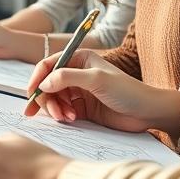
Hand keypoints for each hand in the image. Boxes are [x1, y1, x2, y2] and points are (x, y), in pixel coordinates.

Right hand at [25, 50, 179, 135]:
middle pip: (48, 84)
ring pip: (53, 99)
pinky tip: (72, 119)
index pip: (48, 65)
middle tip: (52, 112)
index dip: (37, 78)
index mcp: (79, 59)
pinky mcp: (82, 108)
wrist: (147, 112)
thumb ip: (67, 78)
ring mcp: (78, 91)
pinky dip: (62, 115)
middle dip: (46, 98)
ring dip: (55, 109)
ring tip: (67, 117)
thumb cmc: (127, 91)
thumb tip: (44, 83)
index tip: (32, 94)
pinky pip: (62, 110)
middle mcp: (76, 73)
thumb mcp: (96, 80)